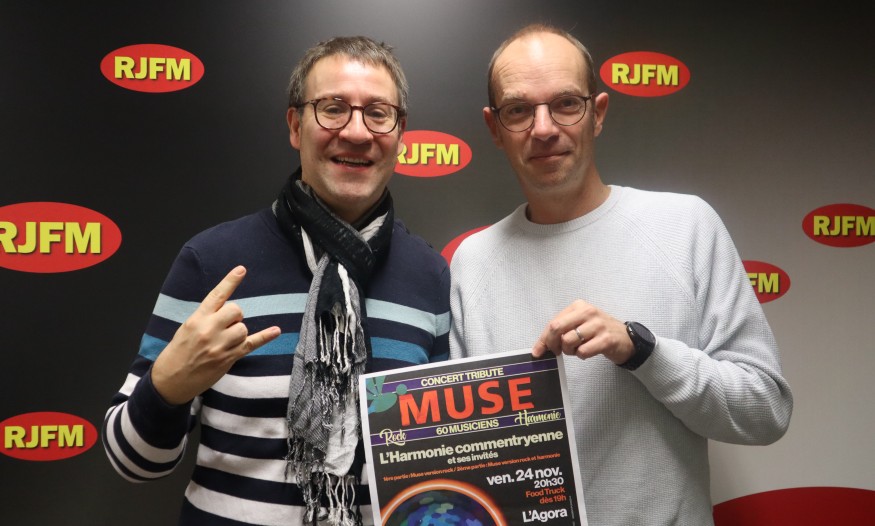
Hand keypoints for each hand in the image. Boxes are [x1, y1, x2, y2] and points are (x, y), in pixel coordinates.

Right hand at [151, 265, 280, 404]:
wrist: (171, 380)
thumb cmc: (178, 353)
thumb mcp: (186, 328)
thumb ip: (205, 317)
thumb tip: (225, 310)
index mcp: (197, 319)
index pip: (217, 295)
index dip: (230, 281)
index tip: (241, 269)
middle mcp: (209, 330)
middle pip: (236, 310)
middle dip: (234, 315)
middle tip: (225, 326)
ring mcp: (220, 345)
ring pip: (243, 328)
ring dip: (238, 332)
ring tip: (225, 341)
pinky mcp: (229, 358)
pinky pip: (251, 344)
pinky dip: (265, 337)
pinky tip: (276, 331)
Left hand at [532, 300, 633, 364]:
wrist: (626, 338)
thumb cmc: (598, 331)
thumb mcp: (579, 324)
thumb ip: (560, 331)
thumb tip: (539, 347)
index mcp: (579, 306)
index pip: (553, 322)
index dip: (543, 338)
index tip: (538, 351)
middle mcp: (588, 312)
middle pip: (557, 328)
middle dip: (552, 343)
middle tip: (557, 351)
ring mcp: (598, 325)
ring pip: (569, 341)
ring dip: (569, 351)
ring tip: (577, 350)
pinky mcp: (606, 339)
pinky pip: (583, 351)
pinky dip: (582, 355)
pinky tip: (588, 352)